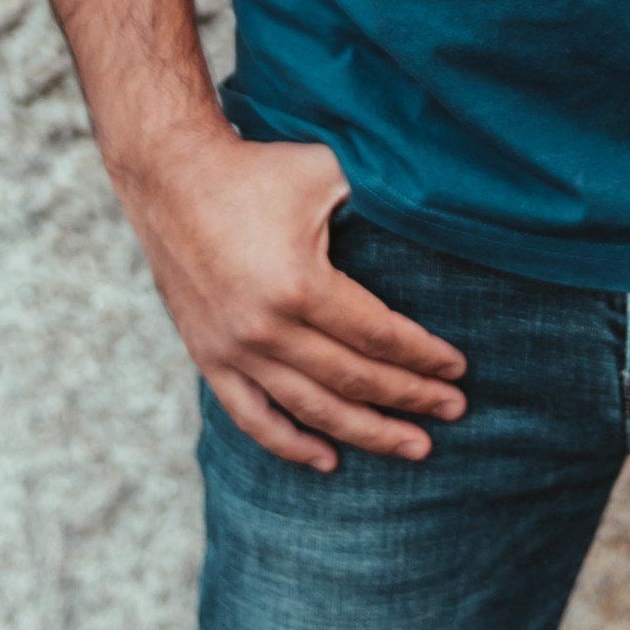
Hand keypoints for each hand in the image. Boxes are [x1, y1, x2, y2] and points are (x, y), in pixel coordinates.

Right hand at [118, 126, 467, 472]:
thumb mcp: (324, 171)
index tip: (457, 369)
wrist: (171, 176)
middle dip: (410, 398)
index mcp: (299, 285)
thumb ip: (376, 195)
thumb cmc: (258, 170)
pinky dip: (292, 444)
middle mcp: (265, 329)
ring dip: (367, 433)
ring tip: (415, 447)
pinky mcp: (209, 357)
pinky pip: (253, 417)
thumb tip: (432, 207)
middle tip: (455, 410)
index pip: (377, 335)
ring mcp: (233, 350)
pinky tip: (329, 459)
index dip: (422, 356)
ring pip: (312, 410)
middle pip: (354, 380)